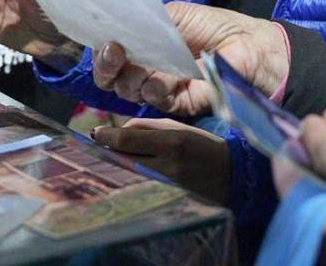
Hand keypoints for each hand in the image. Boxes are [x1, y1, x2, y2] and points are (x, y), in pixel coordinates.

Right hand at [92, 2, 288, 116]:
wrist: (250, 45)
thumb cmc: (213, 26)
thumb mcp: (174, 15)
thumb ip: (143, 21)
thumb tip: (112, 27)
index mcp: (143, 49)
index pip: (110, 56)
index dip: (100, 52)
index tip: (103, 40)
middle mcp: (146, 71)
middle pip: (111, 78)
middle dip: (106, 66)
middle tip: (114, 52)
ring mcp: (161, 89)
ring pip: (129, 89)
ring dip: (131, 76)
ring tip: (141, 63)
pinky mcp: (178, 104)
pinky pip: (156, 99)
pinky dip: (156, 87)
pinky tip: (163, 77)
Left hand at [92, 118, 230, 204]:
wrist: (230, 175)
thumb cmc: (202, 145)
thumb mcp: (178, 128)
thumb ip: (147, 127)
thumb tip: (118, 132)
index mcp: (172, 143)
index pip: (128, 141)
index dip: (107, 137)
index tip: (95, 133)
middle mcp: (167, 167)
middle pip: (124, 160)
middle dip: (109, 151)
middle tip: (99, 144)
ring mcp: (165, 187)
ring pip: (129, 174)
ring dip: (117, 164)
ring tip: (111, 156)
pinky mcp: (165, 198)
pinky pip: (139, 185)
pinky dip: (130, 176)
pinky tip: (127, 170)